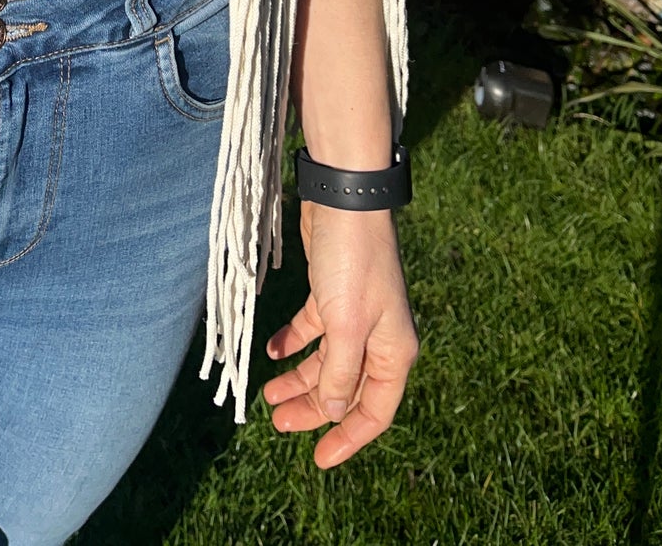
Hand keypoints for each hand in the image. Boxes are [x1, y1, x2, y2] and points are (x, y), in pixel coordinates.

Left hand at [261, 202, 418, 467]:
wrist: (344, 201)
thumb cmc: (352, 263)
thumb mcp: (346, 325)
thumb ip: (340, 372)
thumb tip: (334, 411)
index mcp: (393, 352)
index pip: (374, 411)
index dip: (348, 439)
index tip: (319, 460)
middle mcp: (377, 338)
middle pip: (345, 388)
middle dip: (313, 409)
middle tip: (277, 424)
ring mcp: (354, 315)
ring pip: (326, 361)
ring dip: (299, 379)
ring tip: (268, 396)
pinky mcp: (331, 293)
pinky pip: (312, 330)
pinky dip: (293, 342)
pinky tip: (272, 351)